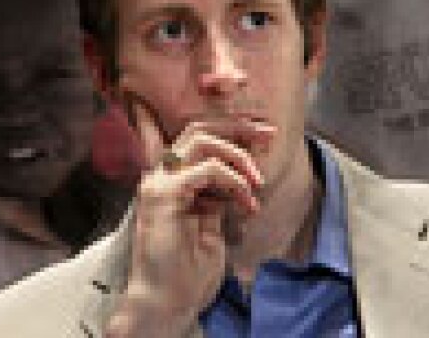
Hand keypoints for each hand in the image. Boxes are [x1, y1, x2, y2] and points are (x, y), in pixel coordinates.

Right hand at [105, 96, 271, 337]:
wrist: (166, 301)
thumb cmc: (186, 273)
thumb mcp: (210, 226)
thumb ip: (216, 198)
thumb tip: (238, 179)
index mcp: (168, 182)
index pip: (196, 138)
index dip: (231, 129)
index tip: (264, 133)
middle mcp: (159, 177)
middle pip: (198, 128)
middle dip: (239, 127)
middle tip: (270, 135)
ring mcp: (159, 183)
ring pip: (201, 139)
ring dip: (238, 153)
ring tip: (257, 180)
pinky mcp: (165, 195)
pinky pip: (208, 169)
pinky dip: (233, 180)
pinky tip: (246, 200)